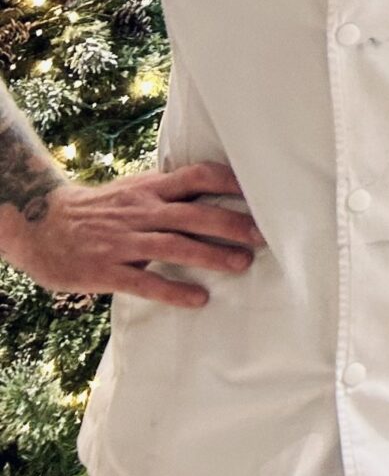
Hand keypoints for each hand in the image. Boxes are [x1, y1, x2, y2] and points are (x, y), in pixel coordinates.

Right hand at [0, 161, 265, 306]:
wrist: (37, 225)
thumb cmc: (99, 211)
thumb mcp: (134, 191)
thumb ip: (170, 193)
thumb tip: (219, 192)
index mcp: (150, 189)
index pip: (197, 176)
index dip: (230, 182)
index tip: (263, 191)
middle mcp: (140, 212)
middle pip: (193, 214)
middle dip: (231, 223)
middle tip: (264, 235)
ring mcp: (122, 241)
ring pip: (174, 245)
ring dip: (211, 255)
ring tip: (242, 264)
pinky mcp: (105, 270)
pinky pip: (144, 281)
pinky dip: (173, 290)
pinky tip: (198, 299)